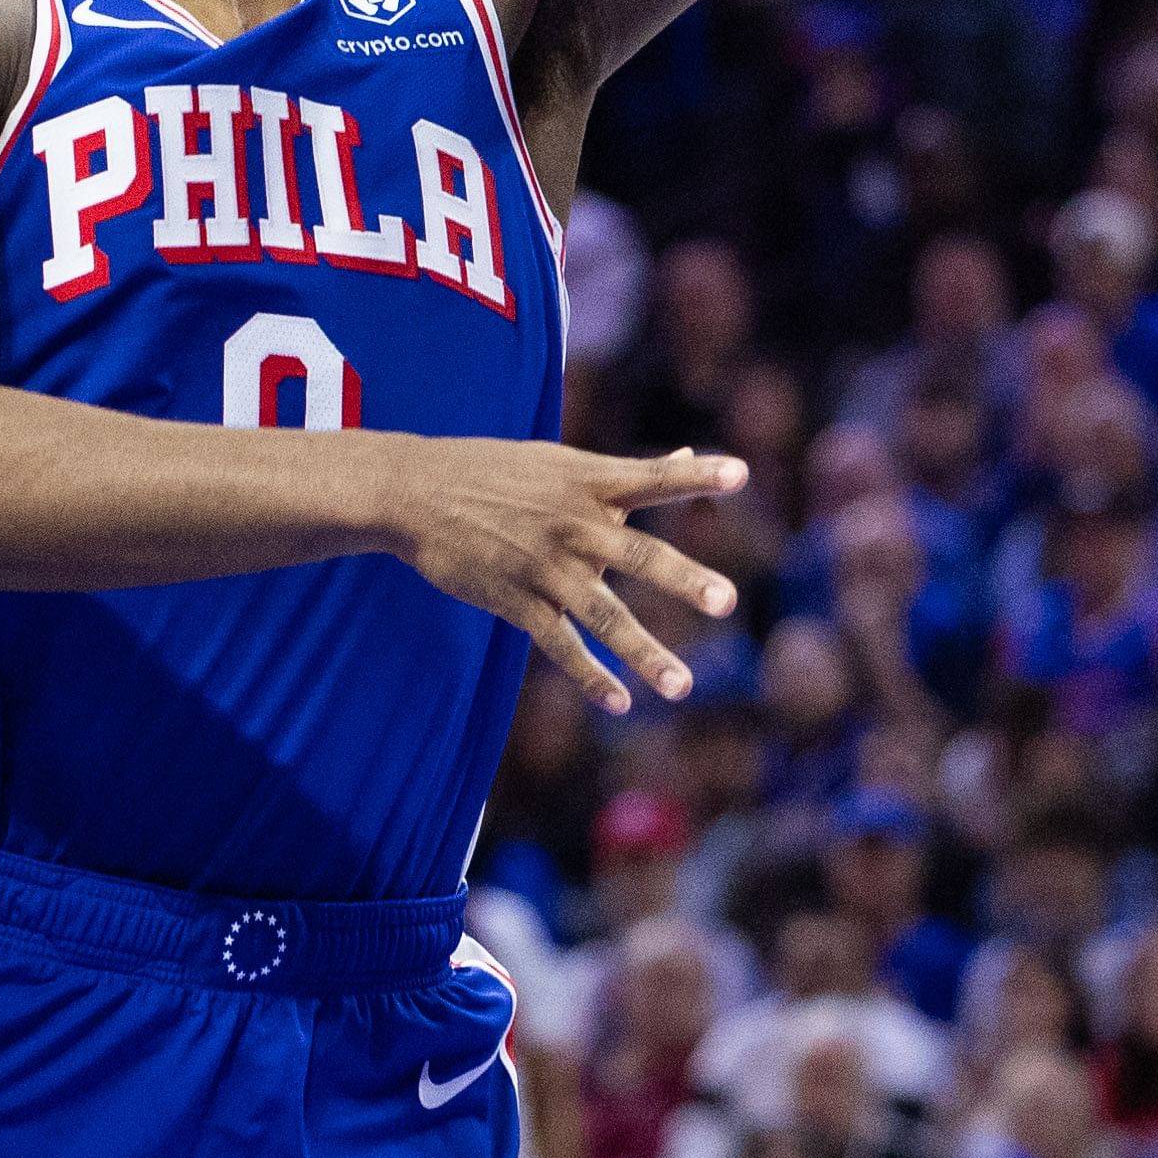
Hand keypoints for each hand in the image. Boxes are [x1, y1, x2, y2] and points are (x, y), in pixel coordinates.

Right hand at [381, 440, 746, 711]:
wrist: (416, 492)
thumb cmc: (493, 470)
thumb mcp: (557, 461)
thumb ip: (625, 471)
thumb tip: (688, 455)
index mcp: (586, 482)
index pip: (652, 478)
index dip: (696, 475)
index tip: (741, 474)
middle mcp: (572, 524)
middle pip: (637, 555)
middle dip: (683, 579)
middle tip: (727, 601)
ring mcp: (544, 565)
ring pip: (602, 615)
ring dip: (644, 652)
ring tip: (682, 686)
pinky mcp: (516, 599)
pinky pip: (560, 644)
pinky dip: (590, 674)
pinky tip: (621, 702)